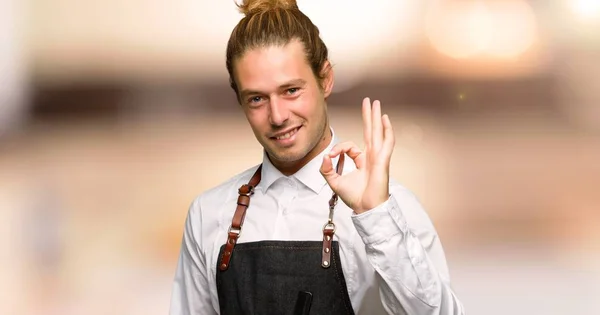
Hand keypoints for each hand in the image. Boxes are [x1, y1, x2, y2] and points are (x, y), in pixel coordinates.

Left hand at [320, 97, 394, 213]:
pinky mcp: (382, 160)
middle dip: (368, 116)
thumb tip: (325, 156)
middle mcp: (371, 156)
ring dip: (376, 117)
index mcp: (362, 160)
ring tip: (376, 103)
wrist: (366, 208)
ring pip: (378, 132)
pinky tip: (385, 119)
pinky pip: (387, 142)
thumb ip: (327, 169)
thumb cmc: (355, 197)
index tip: (330, 156)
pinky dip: (387, 130)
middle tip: (368, 101)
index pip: (349, 146)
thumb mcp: (335, 182)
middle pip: (370, 131)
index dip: (338, 148)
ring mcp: (378, 157)